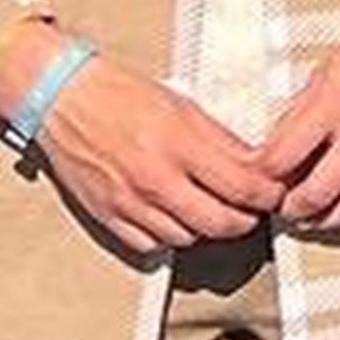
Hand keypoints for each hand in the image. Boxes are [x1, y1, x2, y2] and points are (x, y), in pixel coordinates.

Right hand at [28, 55, 286, 258]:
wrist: (65, 100)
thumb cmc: (124, 96)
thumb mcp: (185, 106)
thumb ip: (221, 140)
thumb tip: (256, 165)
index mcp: (180, 144)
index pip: (242, 186)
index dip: (268, 195)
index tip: (275, 193)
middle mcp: (155, 178)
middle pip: (219, 223)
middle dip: (245, 220)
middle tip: (252, 210)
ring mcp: (129, 202)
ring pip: (187, 237)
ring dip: (207, 228)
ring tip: (214, 210)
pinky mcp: (107, 216)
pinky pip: (150, 244)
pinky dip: (170, 236)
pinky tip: (176, 217)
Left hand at [262, 0, 339, 240]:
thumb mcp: (325, 70)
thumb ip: (300, 112)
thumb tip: (277, 150)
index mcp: (332, 104)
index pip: (280, 160)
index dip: (261, 176)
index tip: (260, 179)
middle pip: (316, 195)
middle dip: (293, 210)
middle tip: (286, 209)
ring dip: (330, 222)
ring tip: (318, 218)